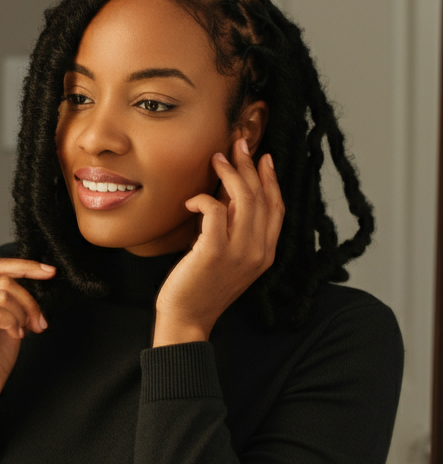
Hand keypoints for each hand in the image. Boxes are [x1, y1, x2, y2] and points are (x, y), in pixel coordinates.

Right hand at [0, 258, 55, 421]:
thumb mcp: (9, 321)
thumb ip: (14, 300)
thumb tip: (37, 280)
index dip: (25, 266)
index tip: (49, 272)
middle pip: (3, 281)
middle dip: (29, 301)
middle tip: (38, 323)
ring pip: (2, 295)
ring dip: (21, 315)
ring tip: (23, 331)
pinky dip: (12, 323)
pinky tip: (14, 335)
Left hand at [153, 138, 283, 346]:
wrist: (186, 319)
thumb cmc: (200, 288)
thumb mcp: (226, 258)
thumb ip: (234, 231)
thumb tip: (228, 195)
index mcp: (266, 253)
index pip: (277, 208)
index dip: (271, 180)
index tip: (264, 158)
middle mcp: (258, 251)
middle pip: (261, 197)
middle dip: (250, 166)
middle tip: (238, 144)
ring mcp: (239, 252)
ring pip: (243, 199)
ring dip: (230, 173)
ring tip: (217, 157)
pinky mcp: (214, 251)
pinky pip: (214, 210)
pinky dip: (203, 199)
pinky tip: (191, 202)